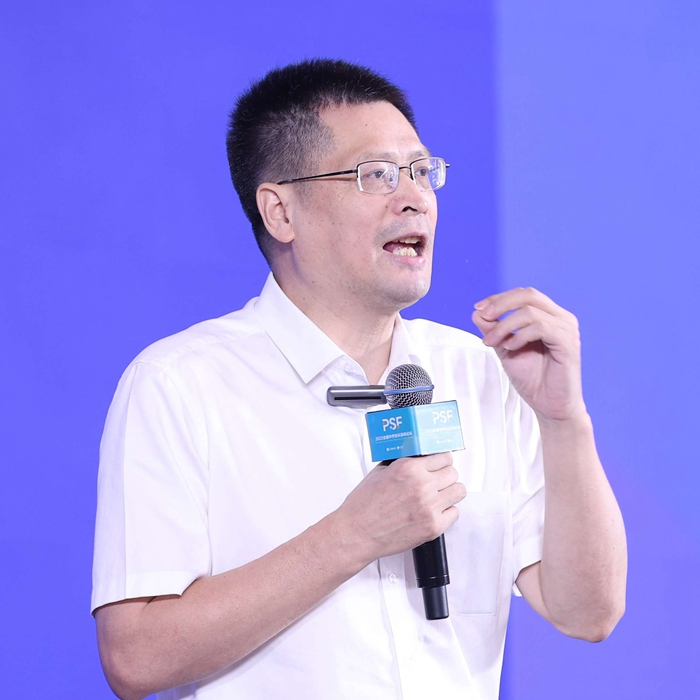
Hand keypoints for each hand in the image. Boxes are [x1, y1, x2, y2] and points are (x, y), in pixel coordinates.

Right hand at [335, 453, 465, 563]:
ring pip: (458, 491)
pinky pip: (454, 513)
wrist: (357, 533)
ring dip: (449, 492)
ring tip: (438, 496)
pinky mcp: (433, 526)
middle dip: (444, 476)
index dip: (440, 461)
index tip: (439, 465)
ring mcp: (430, 507)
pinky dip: (447, 512)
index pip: (443, 457)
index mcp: (409, 468)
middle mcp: (422, 485)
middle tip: (437, 481)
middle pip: (452, 473)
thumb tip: (416, 457)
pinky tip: (434, 511)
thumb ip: (402, 462)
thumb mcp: (380, 472)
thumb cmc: (363, 505)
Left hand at [472, 287, 585, 421]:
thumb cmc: (533, 379)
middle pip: (529, 295)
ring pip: (530, 311)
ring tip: (492, 341)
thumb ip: (494, 331)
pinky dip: (520, 336)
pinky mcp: (568, 343)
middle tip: (483, 316)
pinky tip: (510, 347)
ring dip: (505, 325)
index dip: (499, 298)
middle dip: (501, 304)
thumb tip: (477, 312)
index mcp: (549, 316)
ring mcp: (567, 329)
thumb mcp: (505, 350)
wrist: (549, 406)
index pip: (524, 295)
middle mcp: (561, 318)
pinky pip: (541, 327)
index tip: (478, 309)